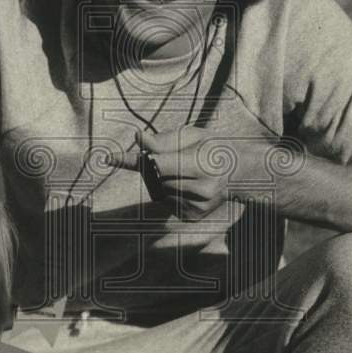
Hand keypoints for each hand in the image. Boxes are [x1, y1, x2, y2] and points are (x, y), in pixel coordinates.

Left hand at [129, 127, 273, 220]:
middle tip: (174, 158)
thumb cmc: (214, 148)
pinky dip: (169, 191)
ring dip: (162, 179)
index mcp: (203, 165)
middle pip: (155, 177)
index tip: (109, 157)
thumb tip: (138, 138)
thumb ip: (165, 140)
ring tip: (186, 172)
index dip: (134, 159)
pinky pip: (165, 201)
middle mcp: (201, 189)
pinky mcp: (191, 216)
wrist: (242, 173)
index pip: (160, 162)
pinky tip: (188, 185)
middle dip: (154, 165)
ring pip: (158, 191)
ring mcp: (197, 206)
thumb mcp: (194, 136)